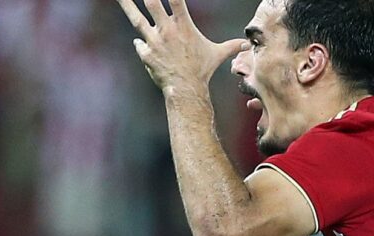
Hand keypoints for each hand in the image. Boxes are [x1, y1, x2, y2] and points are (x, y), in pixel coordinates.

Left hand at [116, 0, 245, 95]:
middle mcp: (166, 29)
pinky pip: (139, 44)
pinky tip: (143, 44)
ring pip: (136, 18)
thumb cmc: (202, 70)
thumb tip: (247, 45)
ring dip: (126, 4)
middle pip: (151, 2)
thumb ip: (231, 46)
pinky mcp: (146, 53)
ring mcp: (154, 41)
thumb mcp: (217, 54)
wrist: (186, 90)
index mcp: (183, 25)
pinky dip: (141, 44)